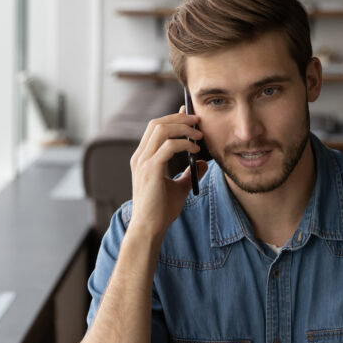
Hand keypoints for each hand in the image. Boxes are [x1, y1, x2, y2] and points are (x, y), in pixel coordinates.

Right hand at [127, 107, 207, 238]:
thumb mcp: (179, 188)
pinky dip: (184, 143)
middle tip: (198, 121)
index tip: (189, 115)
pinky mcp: (150, 169)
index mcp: (143, 158)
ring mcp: (143, 162)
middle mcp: (140, 157)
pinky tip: (195, 150)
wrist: (150, 228)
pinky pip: (168, 146)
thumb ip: (189, 173)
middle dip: (179, 118)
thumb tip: (202, 163)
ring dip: (183, 128)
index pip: (155, 128)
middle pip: (157, 123)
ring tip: (199, 135)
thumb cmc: (160, 211)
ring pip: (161, 130)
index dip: (172, 118)